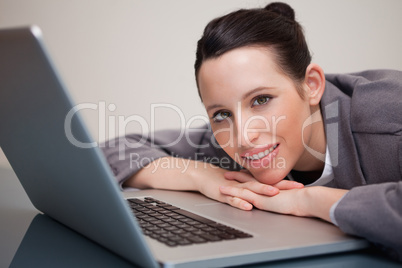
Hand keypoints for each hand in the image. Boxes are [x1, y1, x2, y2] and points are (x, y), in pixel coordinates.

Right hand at [194, 168, 301, 210]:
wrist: (205, 176)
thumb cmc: (225, 182)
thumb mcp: (242, 185)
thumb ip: (254, 188)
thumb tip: (269, 192)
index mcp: (251, 182)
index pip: (270, 183)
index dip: (285, 184)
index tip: (300, 186)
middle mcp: (245, 184)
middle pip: (265, 185)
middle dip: (281, 186)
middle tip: (297, 187)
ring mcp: (235, 189)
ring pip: (250, 190)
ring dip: (262, 191)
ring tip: (274, 193)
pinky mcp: (224, 195)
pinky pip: (233, 200)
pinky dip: (240, 203)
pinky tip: (247, 206)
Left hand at [219, 184, 348, 221]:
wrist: (305, 200)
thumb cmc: (302, 200)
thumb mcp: (292, 198)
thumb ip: (287, 197)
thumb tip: (288, 199)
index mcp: (272, 187)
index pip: (258, 180)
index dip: (250, 176)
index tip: (242, 174)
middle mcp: (265, 188)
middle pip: (248, 180)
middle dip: (237, 177)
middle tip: (226, 174)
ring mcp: (260, 192)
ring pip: (242, 186)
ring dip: (231, 184)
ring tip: (220, 182)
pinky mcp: (258, 198)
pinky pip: (241, 194)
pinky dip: (231, 192)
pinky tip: (222, 191)